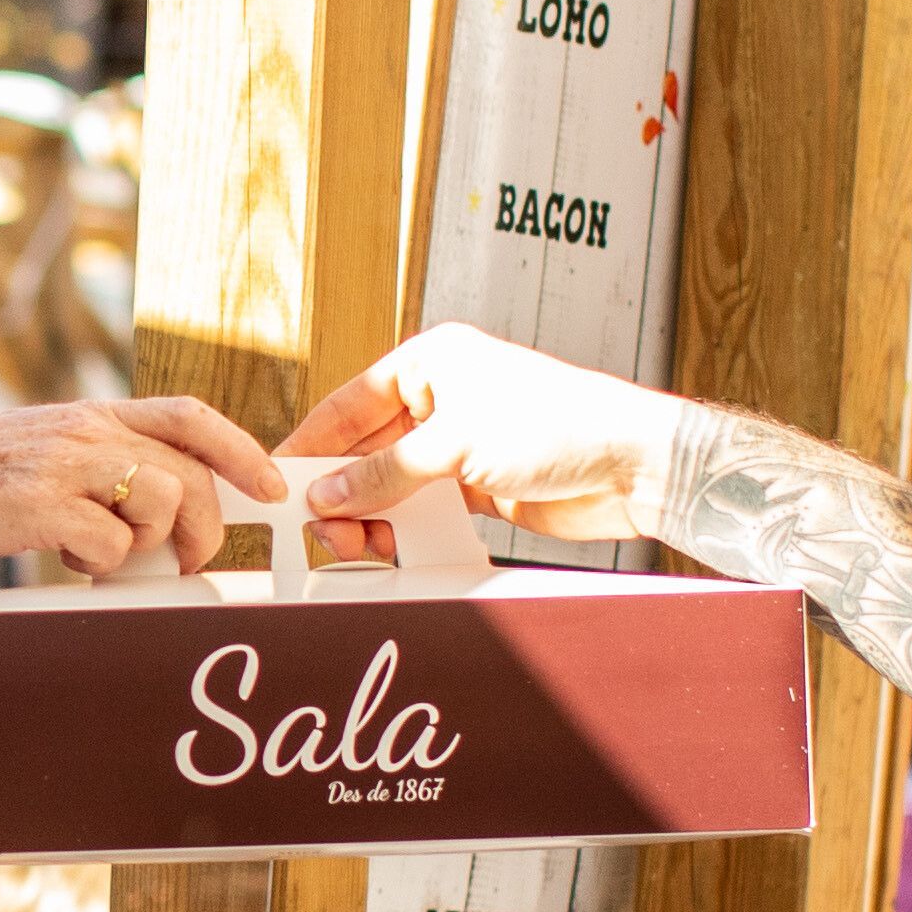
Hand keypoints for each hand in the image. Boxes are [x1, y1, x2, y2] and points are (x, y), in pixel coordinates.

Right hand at [0, 400, 286, 581]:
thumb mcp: (45, 450)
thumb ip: (102, 467)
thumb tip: (162, 512)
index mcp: (91, 413)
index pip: (188, 415)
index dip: (241, 449)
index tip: (271, 485)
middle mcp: (86, 430)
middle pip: (187, 475)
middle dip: (204, 528)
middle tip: (187, 561)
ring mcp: (64, 464)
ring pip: (159, 505)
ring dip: (144, 548)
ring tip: (101, 556)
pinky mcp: (40, 505)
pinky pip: (109, 546)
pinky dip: (97, 565)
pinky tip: (63, 558)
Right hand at [280, 328, 696, 550]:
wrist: (633, 466)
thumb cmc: (558, 425)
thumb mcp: (456, 446)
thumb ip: (386, 473)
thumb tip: (328, 494)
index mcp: (430, 363)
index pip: (348, 405)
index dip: (312, 445)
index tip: (279, 482)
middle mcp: (441, 399)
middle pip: (366, 450)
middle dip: (342, 491)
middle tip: (324, 532)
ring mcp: (459, 444)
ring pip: (391, 484)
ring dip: (371, 516)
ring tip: (361, 547)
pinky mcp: (478, 486)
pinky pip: (422, 508)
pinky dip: (404, 529)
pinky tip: (392, 549)